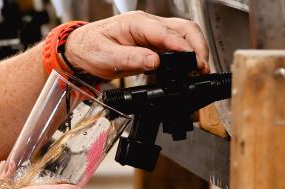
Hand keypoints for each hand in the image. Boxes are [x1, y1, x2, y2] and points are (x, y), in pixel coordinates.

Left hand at [65, 10, 209, 78]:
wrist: (82, 49)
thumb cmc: (91, 48)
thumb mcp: (106, 57)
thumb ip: (131, 59)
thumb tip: (154, 62)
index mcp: (136, 24)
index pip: (166, 32)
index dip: (183, 47)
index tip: (194, 61)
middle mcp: (147, 24)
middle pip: (182, 28)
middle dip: (197, 46)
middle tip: (203, 66)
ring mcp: (152, 33)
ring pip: (183, 34)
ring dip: (195, 49)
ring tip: (201, 68)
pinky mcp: (153, 43)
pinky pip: (175, 44)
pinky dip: (187, 54)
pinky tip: (190, 66)